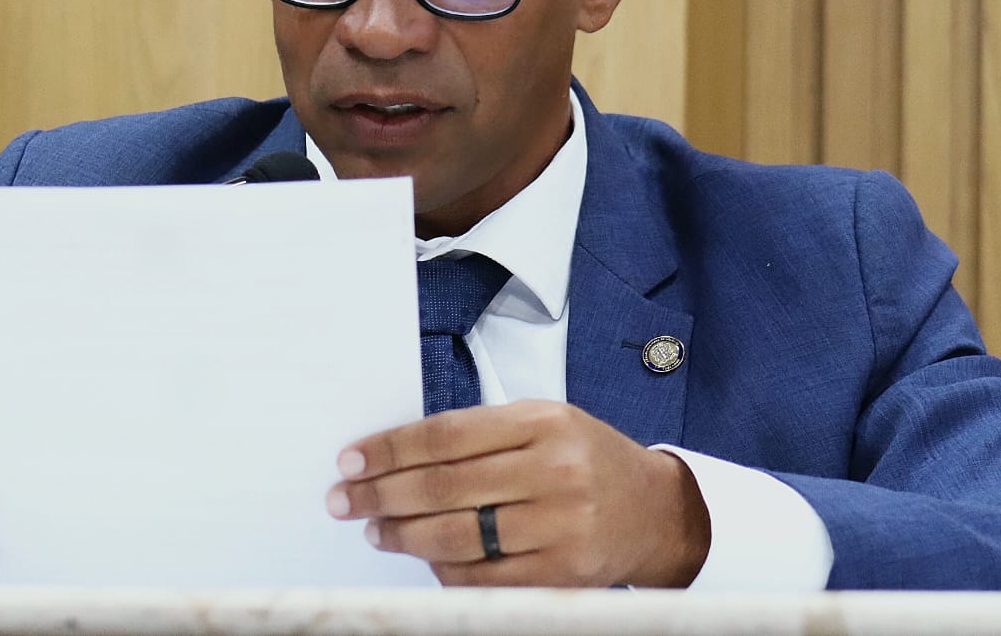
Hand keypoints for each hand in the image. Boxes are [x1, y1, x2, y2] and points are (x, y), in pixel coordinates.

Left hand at [326, 399, 709, 587]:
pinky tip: (423, 556)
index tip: (352, 460)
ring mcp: (560, 526)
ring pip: (456, 536)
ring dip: (403, 534)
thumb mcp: (545, 423)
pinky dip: (442, 569)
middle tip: (345, 499)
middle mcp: (555, 471)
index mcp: (545, 422)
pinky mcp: (561, 574)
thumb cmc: (588, 459)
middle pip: (444, 486)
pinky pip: (482, 577)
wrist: (655, 511)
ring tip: (376, 529)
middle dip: (382, 494)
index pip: (447, 434)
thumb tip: (397, 455)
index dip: (391, 448)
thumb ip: (483, 434)